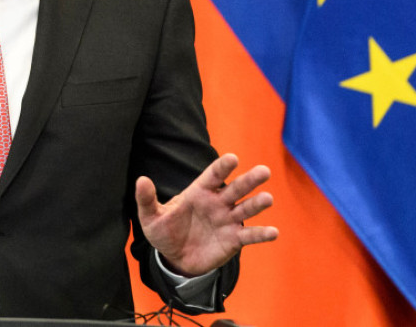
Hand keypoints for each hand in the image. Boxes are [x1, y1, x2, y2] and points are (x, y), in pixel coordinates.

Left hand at [135, 153, 276, 275]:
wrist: (175, 258)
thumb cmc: (164, 231)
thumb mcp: (151, 217)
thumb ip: (147, 199)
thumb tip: (141, 180)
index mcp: (199, 192)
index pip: (213, 175)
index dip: (223, 166)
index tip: (233, 158)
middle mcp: (217, 203)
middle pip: (235, 188)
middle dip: (249, 180)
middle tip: (264, 171)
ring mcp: (227, 220)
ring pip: (246, 209)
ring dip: (257, 204)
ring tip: (268, 199)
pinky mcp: (233, 240)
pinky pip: (249, 236)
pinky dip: (261, 234)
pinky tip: (274, 232)